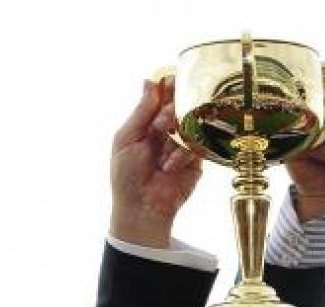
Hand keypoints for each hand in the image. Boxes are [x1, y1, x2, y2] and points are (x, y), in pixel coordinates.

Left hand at [109, 78, 202, 247]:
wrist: (141, 207)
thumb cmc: (127, 175)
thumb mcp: (127, 138)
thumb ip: (141, 110)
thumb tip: (149, 81)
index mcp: (149, 123)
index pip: (163, 97)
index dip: (168, 88)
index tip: (171, 82)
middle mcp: (168, 131)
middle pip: (180, 106)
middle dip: (169, 114)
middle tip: (159, 126)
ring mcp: (183, 144)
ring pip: (190, 124)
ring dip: (173, 137)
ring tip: (160, 157)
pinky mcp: (197, 160)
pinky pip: (196, 145)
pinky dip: (181, 155)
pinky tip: (169, 168)